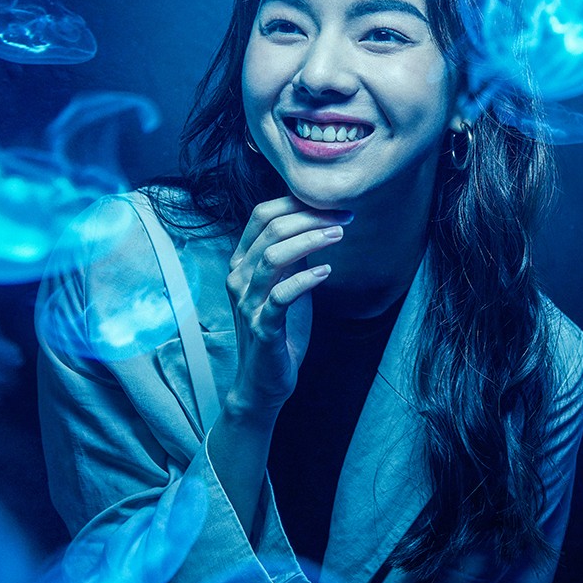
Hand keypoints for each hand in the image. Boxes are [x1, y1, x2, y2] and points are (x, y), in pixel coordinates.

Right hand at [223, 196, 348, 419]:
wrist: (263, 379)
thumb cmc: (278, 327)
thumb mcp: (285, 282)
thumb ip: (292, 252)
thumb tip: (315, 217)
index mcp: (242, 262)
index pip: (262, 215)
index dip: (296, 202)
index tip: (332, 203)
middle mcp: (239, 277)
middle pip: (271, 230)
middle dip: (310, 217)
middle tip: (344, 217)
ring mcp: (248, 302)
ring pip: (273, 257)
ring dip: (309, 240)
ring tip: (339, 235)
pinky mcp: (262, 327)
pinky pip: (281, 296)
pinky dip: (305, 279)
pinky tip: (327, 271)